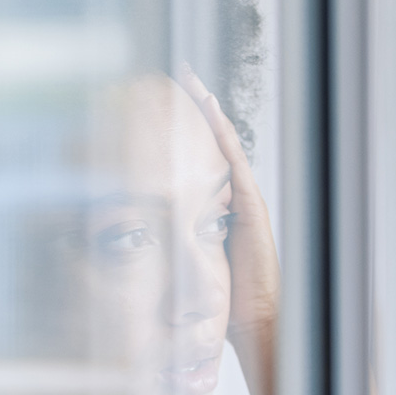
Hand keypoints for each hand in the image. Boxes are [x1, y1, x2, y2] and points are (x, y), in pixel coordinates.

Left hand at [179, 67, 278, 338]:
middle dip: (198, 110)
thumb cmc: (227, 297)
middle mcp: (235, 197)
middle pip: (215, 143)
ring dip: (210, 113)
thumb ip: (175, 242)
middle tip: (181, 77)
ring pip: (226, 145)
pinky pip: (235, 161)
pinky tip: (211, 112)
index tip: (168, 104)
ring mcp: (246, 198)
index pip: (202, 158)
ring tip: (194, 83)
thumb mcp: (192, 261)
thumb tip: (139, 235)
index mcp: (221, 207)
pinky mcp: (251, 205)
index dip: (187, 130)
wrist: (256, 317)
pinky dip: (223, 135)